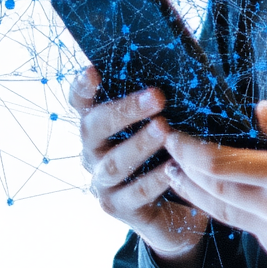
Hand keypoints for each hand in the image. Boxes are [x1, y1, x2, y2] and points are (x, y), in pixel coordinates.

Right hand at [69, 68, 209, 267]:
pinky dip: (156, 179)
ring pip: (114, 162)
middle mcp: (94, 151)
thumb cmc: (170, 148)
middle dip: (125, 110)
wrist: (177, 206)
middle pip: (95, 127)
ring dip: (139, 144)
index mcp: (100, 124)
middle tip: (157, 96)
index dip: (83, 87)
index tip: (93, 71)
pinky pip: (136, 193)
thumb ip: (162, 95)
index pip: (81, 102)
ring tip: (164, 129)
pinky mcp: (120, 209)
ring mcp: (103, 182)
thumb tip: (185, 59)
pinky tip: (175, 166)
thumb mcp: (167, 118)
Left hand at [163, 102, 266, 267]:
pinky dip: (241, 215)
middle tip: (168, 154)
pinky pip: (255, 236)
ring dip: (202, 196)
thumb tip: (258, 110)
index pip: (219, 164)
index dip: (189, 150)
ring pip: (228, 217)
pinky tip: (239, 201)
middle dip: (184, 172)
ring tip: (183, 178)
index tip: (174, 135)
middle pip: (213, 193)